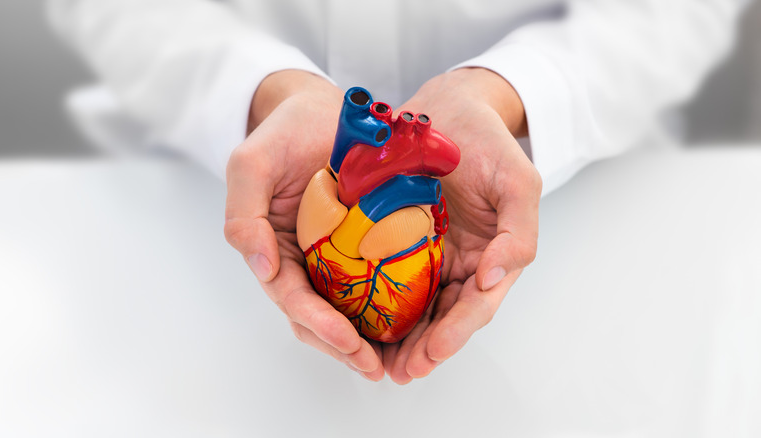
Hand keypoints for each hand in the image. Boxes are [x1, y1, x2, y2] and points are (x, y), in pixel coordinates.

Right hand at [224, 70, 384, 380]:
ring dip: (367, 340)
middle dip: (344, 346)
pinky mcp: (367, 245)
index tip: (347, 341)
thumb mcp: (252, 164)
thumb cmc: (284, 133)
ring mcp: (335, 256)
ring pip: (348, 309)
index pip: (292, 296)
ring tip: (395, 363)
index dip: (317, 322)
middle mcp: (305, 260)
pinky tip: (413, 325)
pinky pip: (376, 282)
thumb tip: (260, 266)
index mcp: (275, 248)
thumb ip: (244, 213)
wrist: (325, 111)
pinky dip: (389, 308)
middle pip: (319, 316)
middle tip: (376, 368)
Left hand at [381, 68, 541, 383]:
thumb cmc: (488, 141)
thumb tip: (493, 279)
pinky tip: (354, 317)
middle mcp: (457, 261)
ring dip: (396, 335)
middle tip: (398, 371)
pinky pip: (383, 272)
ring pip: (411, 304)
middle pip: (441, 315)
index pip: (475, 305)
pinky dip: (373, 299)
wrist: (448, 106)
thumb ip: (518, 232)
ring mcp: (424, 250)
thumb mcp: (518, 181)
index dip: (454, 334)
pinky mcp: (393, 235)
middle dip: (422, 347)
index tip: (431, 356)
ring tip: (374, 360)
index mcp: (491, 255)